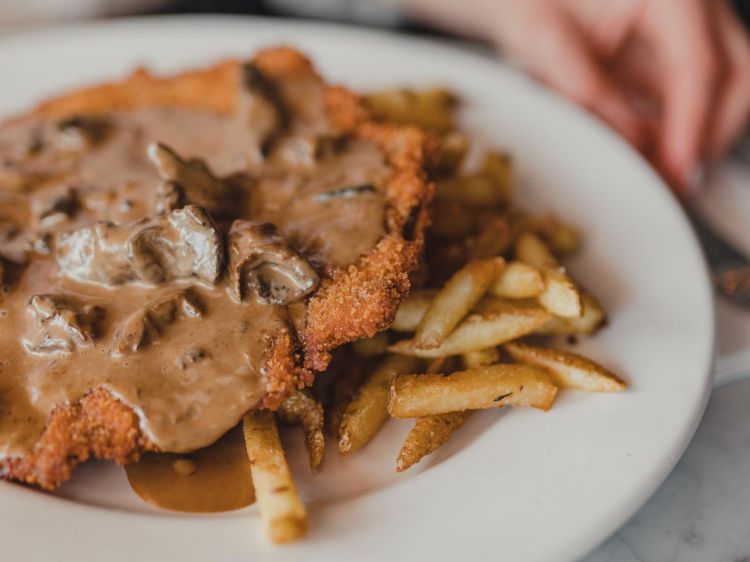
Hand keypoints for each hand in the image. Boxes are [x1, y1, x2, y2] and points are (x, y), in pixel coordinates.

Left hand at [405, 0, 749, 192]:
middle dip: (710, 133)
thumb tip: (632, 139)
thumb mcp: (542, 40)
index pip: (699, 63)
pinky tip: (651, 156)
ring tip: (657, 172)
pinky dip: (680, 132)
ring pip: (727, 89)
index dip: (691, 123)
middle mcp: (692, 5)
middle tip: (671, 178)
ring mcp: (690, 30)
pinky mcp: (676, 56)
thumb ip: (586, 87)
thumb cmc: (530, 1)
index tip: (676, 167)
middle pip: (736, 75)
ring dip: (700, 137)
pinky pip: (696, 100)